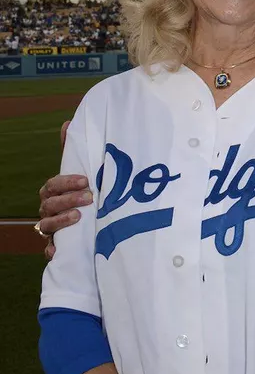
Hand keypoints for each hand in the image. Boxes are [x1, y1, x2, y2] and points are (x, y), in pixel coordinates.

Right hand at [37, 120, 90, 259]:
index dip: (67, 182)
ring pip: (46, 226)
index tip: (85, 180)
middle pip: (49, 205)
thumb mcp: (78, 171)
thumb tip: (68, 122)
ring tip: (78, 217)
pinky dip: (52, 250)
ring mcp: (50, 229)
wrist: (85, 222)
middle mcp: (47, 210)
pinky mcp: (56, 247)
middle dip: (68, 200)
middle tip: (89, 197)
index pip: (52, 185)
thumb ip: (72, 151)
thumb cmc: (80, 192)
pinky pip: (49, 251)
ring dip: (61, 221)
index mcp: (52, 192)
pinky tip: (58, 250)